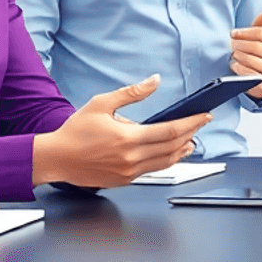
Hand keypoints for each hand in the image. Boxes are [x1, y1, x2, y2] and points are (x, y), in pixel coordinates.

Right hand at [32, 75, 210, 187]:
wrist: (56, 158)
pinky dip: (166, 160)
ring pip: (166, 162)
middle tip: (201, 123)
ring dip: (182, 150)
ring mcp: (129, 172)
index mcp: (127, 138)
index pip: (170, 131)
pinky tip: (171, 151)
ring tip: (191, 139)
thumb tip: (155, 80)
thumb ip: (132, 92)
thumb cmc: (75, 131)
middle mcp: (131, 158)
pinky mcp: (125, 180)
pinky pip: (153, 170)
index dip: (191, 123)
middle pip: (173, 147)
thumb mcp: (101, 103)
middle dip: (191, 134)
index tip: (204, 115)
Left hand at [230, 12, 261, 100]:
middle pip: (257, 46)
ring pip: (254, 61)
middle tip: (231, 44)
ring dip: (240, 56)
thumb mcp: (261, 38)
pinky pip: (252, 76)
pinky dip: (241, 69)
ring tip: (233, 53)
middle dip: (240, 44)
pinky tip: (235, 64)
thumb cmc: (261, 54)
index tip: (234, 33)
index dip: (245, 32)